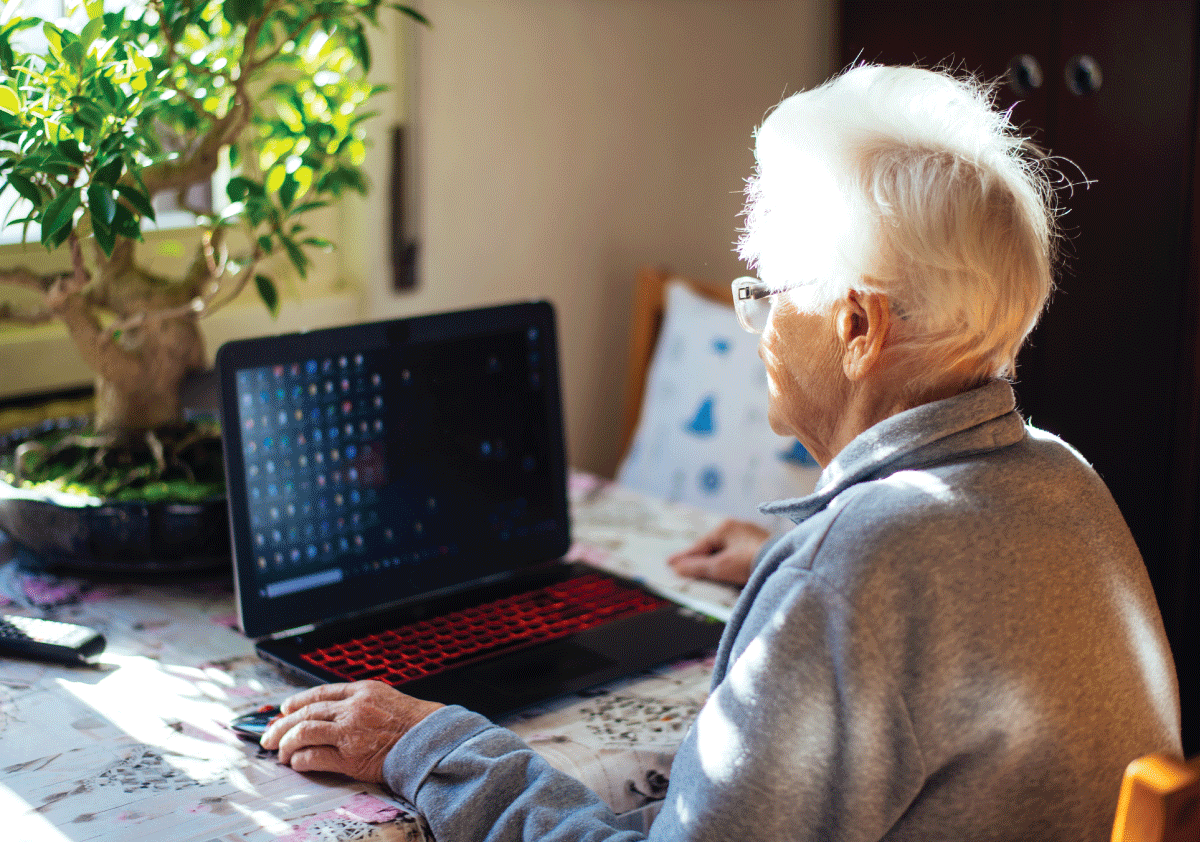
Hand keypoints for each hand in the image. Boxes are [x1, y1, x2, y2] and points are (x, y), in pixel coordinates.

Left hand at [259, 681, 442, 781]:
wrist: (431, 740)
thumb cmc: (413, 723)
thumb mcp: (386, 698)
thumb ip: (359, 701)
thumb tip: (333, 711)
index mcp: (361, 690)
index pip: (318, 692)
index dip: (296, 701)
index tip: (284, 709)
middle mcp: (352, 708)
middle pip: (305, 712)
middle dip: (281, 725)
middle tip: (268, 735)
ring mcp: (350, 732)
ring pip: (304, 732)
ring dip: (286, 743)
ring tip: (279, 752)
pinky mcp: (351, 757)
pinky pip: (315, 757)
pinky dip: (301, 760)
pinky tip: (296, 763)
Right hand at [667, 519, 769, 585]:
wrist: (783, 563)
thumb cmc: (750, 562)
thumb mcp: (719, 567)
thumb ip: (697, 567)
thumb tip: (677, 567)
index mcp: (725, 527)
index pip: (700, 545)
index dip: (684, 556)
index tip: (670, 563)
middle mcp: (738, 527)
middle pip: (713, 546)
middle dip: (699, 556)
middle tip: (684, 565)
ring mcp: (752, 535)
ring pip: (726, 549)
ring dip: (715, 559)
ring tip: (704, 569)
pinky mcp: (762, 545)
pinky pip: (739, 552)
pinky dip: (729, 560)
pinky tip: (728, 567)